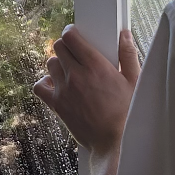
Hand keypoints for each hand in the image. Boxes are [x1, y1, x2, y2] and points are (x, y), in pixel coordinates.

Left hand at [33, 26, 139, 155]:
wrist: (114, 142)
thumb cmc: (127, 112)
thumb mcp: (134, 81)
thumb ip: (128, 55)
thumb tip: (124, 35)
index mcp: (95, 65)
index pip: (70, 37)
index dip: (71, 32)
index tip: (75, 35)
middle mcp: (76, 75)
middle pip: (58, 47)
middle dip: (66, 47)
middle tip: (75, 54)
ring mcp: (64, 90)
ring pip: (50, 64)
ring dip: (58, 64)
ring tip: (70, 71)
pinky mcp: (57, 105)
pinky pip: (39, 86)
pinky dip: (45, 83)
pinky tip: (56, 85)